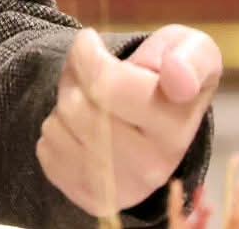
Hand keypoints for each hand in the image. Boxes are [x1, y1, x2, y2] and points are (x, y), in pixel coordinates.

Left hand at [37, 26, 221, 216]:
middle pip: (76, 108)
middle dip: (74, 79)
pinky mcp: (91, 198)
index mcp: (176, 128)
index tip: (90, 40)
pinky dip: (54, 131)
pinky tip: (80, 127)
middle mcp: (153, 168)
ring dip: (63, 104)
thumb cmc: (166, 78)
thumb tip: (177, 76)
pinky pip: (46, 152)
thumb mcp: (191, 51)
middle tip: (89, 73)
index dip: (87, 55)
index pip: (108, 86)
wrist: (152, 126)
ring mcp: (122, 188)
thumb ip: (191, 57)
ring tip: (88, 99)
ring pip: (58, 129)